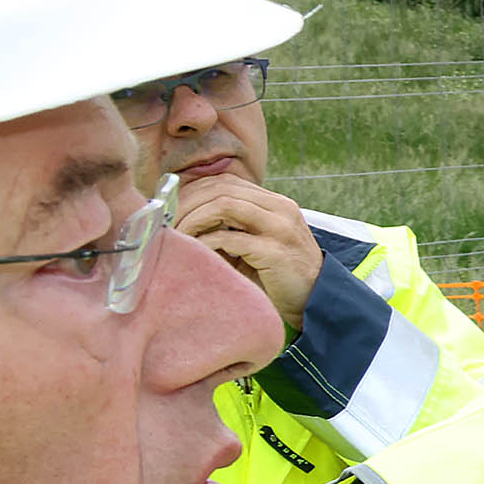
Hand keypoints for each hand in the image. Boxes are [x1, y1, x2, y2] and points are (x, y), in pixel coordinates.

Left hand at [173, 177, 321, 333]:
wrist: (315, 301)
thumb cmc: (278, 275)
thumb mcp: (258, 241)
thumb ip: (235, 225)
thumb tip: (185, 215)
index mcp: (275, 203)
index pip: (226, 181)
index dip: (193, 192)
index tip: (172, 211)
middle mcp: (281, 209)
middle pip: (221, 189)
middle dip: (187, 205)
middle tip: (168, 226)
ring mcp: (280, 228)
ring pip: (224, 205)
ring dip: (193, 220)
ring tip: (181, 239)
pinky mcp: (276, 252)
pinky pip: (230, 239)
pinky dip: (207, 244)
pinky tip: (198, 255)